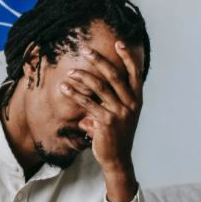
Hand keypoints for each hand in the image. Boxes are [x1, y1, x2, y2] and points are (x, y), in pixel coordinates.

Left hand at [60, 41, 143, 201]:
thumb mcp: (119, 116)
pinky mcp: (106, 122)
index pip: (135, 73)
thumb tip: (94, 91)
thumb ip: (109, 102)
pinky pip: (88, 103)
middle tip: (85, 49)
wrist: (117, 159)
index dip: (127, 57)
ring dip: (83, 77)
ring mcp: (120, 112)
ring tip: (70, 71)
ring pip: (100, 87)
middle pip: (114, 75)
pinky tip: (64, 88)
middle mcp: (131, 104)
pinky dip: (75, 93)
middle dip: (99, 60)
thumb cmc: (116, 136)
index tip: (119, 42)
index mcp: (136, 99)